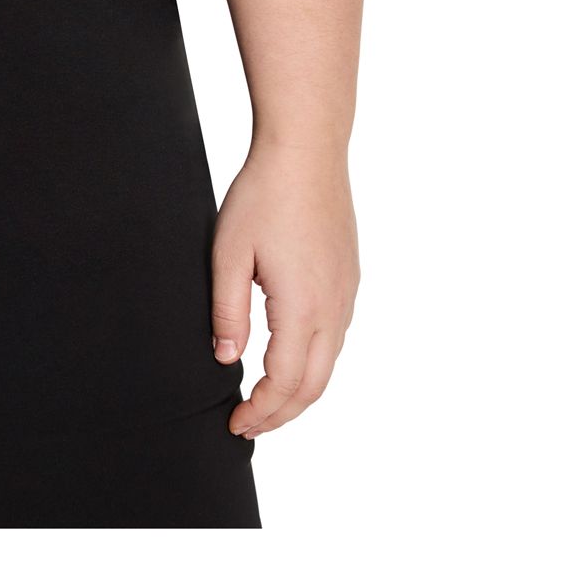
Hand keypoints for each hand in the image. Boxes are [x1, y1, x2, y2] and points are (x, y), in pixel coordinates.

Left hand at [210, 143, 359, 439]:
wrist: (307, 151)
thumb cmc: (264, 194)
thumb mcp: (229, 253)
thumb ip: (227, 312)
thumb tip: (226, 359)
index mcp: (302, 307)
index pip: (285, 383)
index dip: (261, 412)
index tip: (236, 424)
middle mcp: (333, 308)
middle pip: (314, 386)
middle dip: (281, 414)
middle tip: (249, 426)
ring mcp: (347, 293)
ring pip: (330, 364)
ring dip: (300, 391)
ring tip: (266, 400)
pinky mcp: (349, 278)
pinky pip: (336, 336)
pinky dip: (314, 363)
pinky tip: (291, 357)